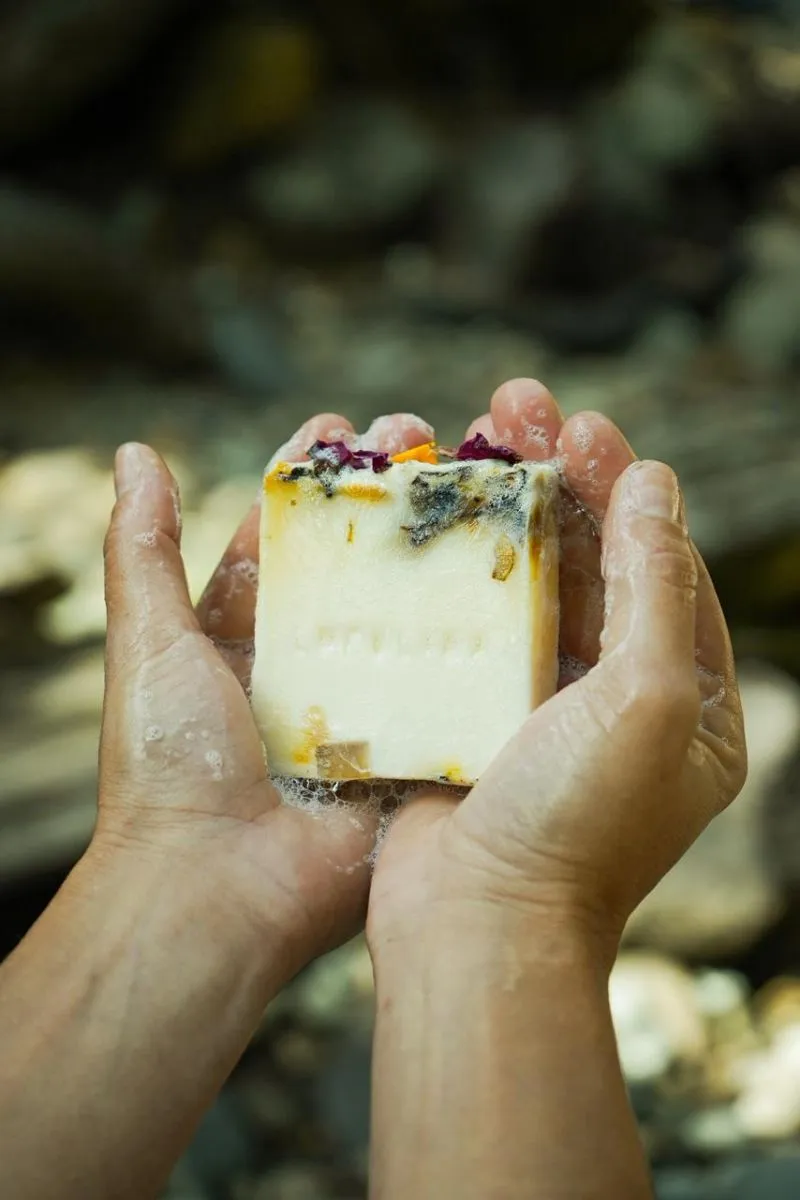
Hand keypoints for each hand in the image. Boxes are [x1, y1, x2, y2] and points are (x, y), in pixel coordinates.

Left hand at [97, 410, 432, 984]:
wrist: (218, 890)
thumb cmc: (170, 766)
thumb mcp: (148, 643)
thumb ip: (142, 551)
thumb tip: (135, 455)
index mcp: (242, 641)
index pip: (282, 540)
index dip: (311, 482)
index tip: (343, 429)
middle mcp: (307, 670)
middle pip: (355, 569)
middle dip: (386, 504)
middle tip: (421, 439)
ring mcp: (362, 709)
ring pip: (409, 618)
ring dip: (440, 555)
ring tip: (474, 486)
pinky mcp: (407, 750)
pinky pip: (450, 687)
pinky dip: (478, 640)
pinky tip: (514, 577)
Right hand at [368, 379, 746, 964]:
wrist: (472, 929)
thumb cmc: (575, 827)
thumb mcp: (647, 700)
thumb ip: (656, 586)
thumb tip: (656, 484)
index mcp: (685, 707)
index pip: (666, 570)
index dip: (628, 490)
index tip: (585, 427)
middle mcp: (618, 702)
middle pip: (595, 564)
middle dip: (561, 480)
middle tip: (517, 401)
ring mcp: (539, 708)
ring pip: (528, 584)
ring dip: (505, 508)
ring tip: (471, 429)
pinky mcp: (472, 715)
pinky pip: (471, 623)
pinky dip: (457, 565)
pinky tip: (431, 508)